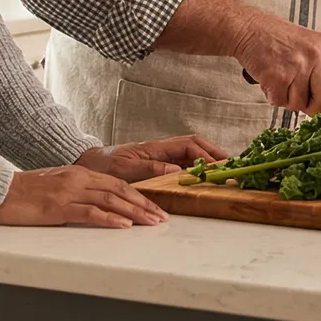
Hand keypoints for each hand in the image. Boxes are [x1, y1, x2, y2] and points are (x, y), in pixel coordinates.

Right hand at [0, 165, 166, 228]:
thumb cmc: (24, 192)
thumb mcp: (56, 186)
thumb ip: (77, 192)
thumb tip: (96, 205)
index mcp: (79, 174)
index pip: (117, 183)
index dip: (138, 195)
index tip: (154, 207)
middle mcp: (78, 180)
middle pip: (119, 190)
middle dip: (144, 204)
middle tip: (162, 217)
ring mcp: (68, 193)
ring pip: (110, 201)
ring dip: (134, 213)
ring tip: (152, 223)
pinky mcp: (58, 208)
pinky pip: (89, 213)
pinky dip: (109, 219)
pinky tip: (123, 226)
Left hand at [76, 135, 230, 181]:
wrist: (88, 165)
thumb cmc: (104, 166)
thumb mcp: (125, 169)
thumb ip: (150, 169)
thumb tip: (178, 171)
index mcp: (154, 147)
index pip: (188, 145)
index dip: (206, 153)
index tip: (219, 164)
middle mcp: (160, 150)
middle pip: (193, 145)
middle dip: (213, 152)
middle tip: (231, 163)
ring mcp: (158, 157)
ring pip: (189, 154)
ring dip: (206, 159)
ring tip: (223, 169)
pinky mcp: (155, 165)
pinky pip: (180, 163)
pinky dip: (195, 167)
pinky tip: (202, 176)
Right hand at [231, 12, 320, 114]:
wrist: (249, 28)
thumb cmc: (279, 39)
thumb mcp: (310, 45)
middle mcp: (317, 56)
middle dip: (315, 106)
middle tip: (303, 96)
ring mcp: (297, 66)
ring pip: (301, 105)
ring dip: (289, 99)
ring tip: (281, 78)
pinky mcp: (278, 76)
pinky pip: (281, 103)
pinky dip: (274, 97)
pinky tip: (270, 79)